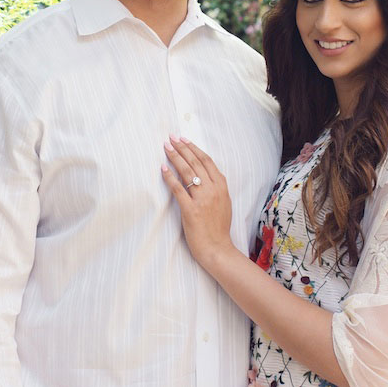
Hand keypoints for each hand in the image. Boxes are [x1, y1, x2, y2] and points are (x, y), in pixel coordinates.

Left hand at [162, 136, 234, 270]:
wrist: (217, 248)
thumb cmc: (219, 228)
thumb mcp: (224, 202)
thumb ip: (216, 187)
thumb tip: (204, 174)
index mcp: (221, 187)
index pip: (207, 161)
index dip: (194, 148)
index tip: (184, 139)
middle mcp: (213, 190)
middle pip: (195, 162)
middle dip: (182, 148)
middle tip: (171, 138)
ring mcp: (202, 199)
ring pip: (187, 172)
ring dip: (175, 157)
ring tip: (166, 147)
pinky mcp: (191, 210)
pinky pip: (178, 189)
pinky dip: (169, 177)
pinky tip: (163, 168)